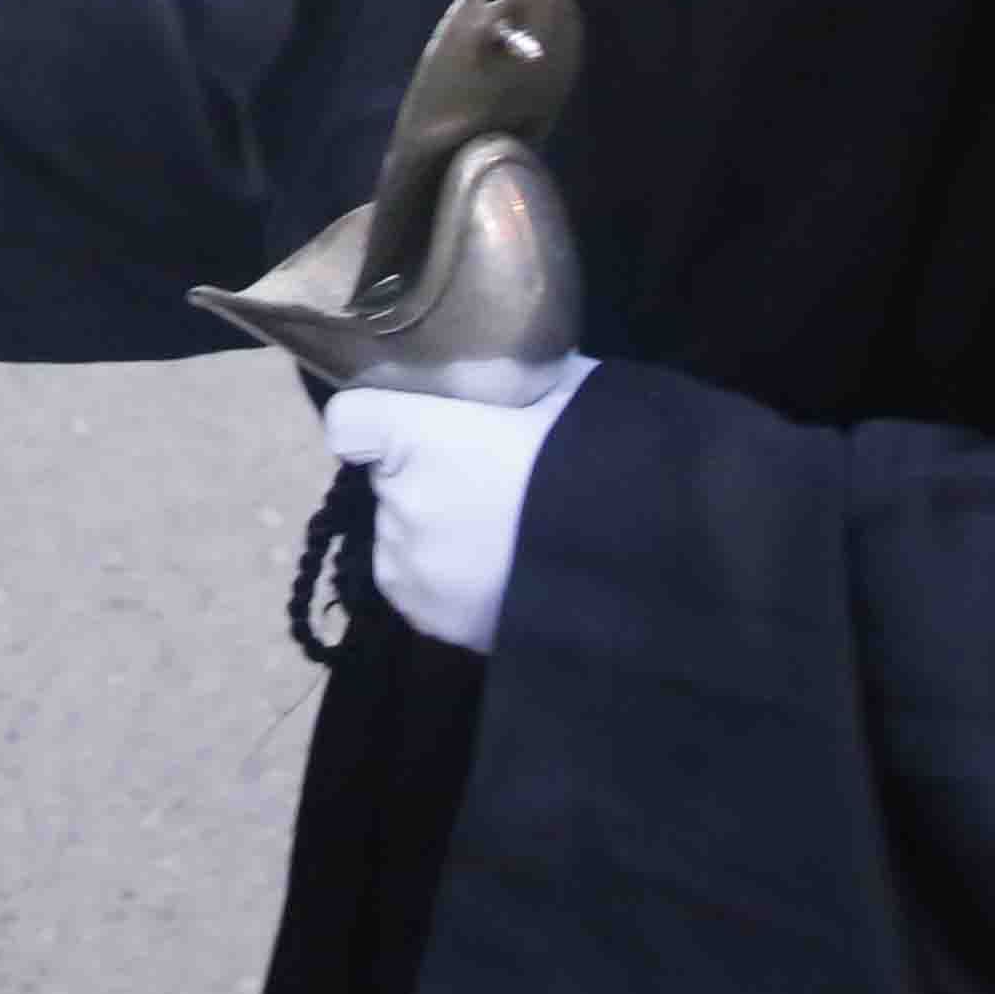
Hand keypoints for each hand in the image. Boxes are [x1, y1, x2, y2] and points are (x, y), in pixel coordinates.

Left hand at [317, 357, 587, 655]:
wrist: (644, 560)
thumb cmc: (599, 456)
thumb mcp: (560, 389)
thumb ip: (509, 382)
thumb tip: (502, 374)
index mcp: (415, 435)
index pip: (350, 421)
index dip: (378, 421)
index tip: (411, 425)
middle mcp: (397, 502)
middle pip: (388, 482)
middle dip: (426, 480)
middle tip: (493, 484)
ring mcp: (410, 568)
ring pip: (402, 538)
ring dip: (436, 534)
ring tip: (505, 537)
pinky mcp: (430, 619)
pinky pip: (423, 588)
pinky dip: (450, 581)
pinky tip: (505, 572)